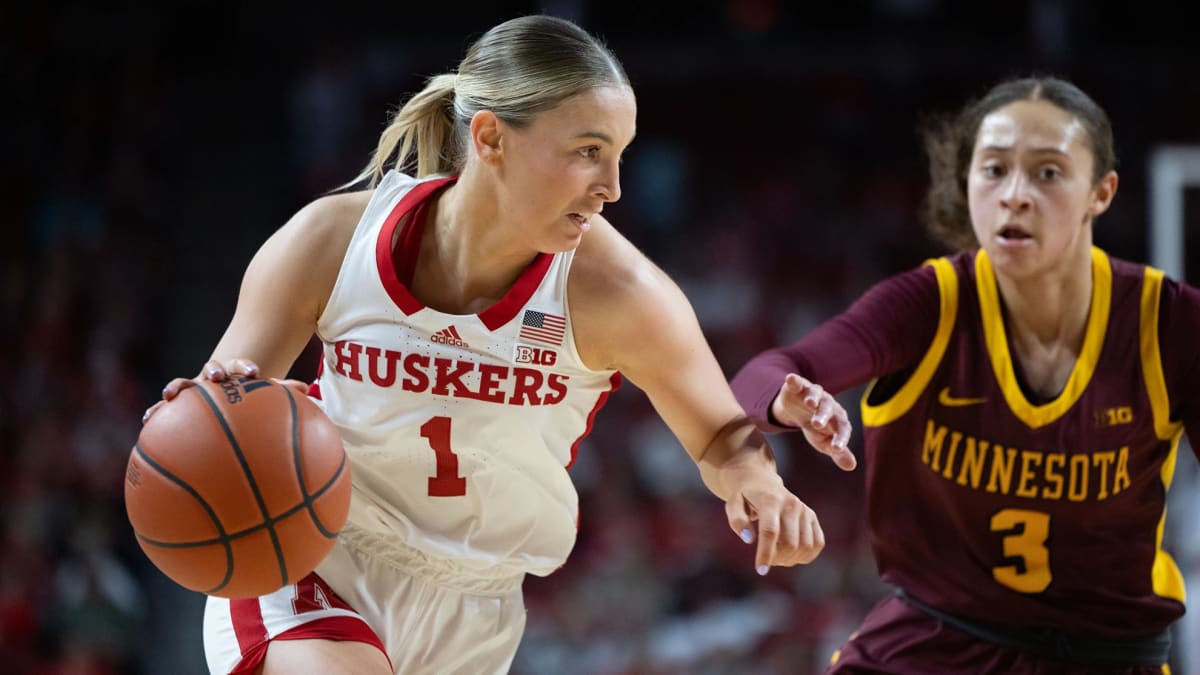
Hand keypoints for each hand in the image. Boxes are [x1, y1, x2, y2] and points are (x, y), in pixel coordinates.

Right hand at [141, 358, 308, 422]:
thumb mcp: (265, 395)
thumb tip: (306, 389)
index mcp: (236, 373)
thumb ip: (283, 393)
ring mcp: (195, 388)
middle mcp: (213, 377)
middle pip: (212, 368)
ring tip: (170, 395)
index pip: (241, 366)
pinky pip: (167, 408)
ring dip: (178, 387)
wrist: (227, 390)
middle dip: (214, 370)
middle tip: (217, 376)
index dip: (245, 367)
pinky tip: (147, 419)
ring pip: (185, 384)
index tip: (253, 372)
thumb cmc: (249, 396)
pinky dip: (157, 411)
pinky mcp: (181, 402)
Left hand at [723, 460, 824, 573]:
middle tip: (766, 558)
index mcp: (770, 501)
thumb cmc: (744, 497)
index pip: (770, 532)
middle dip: (777, 558)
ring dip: (790, 559)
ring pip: (805, 546)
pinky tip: (791, 554)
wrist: (761, 482)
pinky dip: (805, 556)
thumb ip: (737, 521)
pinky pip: (817, 544)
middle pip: (789, 543)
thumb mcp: (733, 504)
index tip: (761, 571)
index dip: (766, 553)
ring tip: (776, 554)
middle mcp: (791, 504)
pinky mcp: (812, 517)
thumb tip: (749, 539)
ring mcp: (804, 510)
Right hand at [771, 373, 854, 470]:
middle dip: (823, 415)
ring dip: (813, 397)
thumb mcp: (825, 442)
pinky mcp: (798, 386)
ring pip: (816, 393)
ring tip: (809, 403)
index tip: (836, 448)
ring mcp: (813, 394)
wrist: (799, 409)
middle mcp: (828, 404)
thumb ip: (838, 453)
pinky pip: (797, 382)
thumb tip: (852, 466)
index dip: (840, 438)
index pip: (842, 428)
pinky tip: (790, 379)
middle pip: (828, 409)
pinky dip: (794, 380)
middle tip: (816, 424)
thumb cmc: (817, 428)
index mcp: (837, 419)